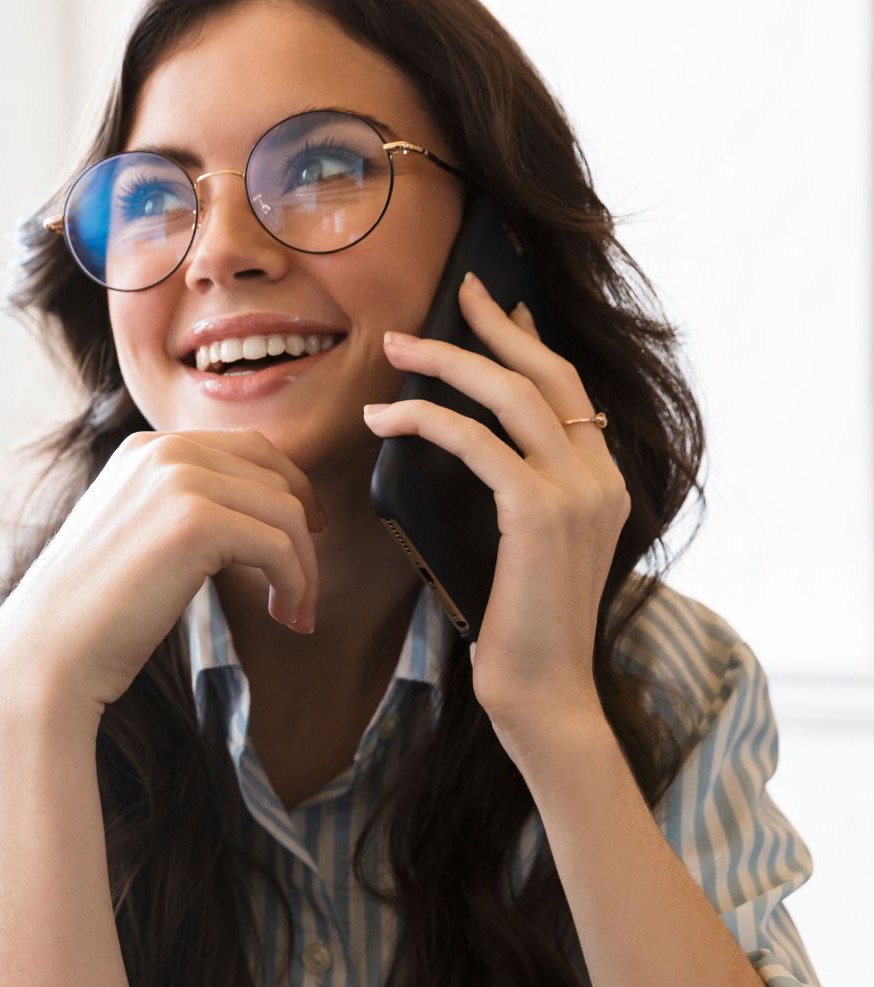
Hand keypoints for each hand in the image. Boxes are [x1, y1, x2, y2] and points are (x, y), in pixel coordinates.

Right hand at [0, 429, 325, 718]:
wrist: (49, 649)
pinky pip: (280, 546)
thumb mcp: (139, 533)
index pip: (249, 448)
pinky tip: (285, 616)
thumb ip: (185, 506)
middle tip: (304, 590)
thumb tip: (261, 511)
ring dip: (305, 568)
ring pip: (286, 512)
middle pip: (275, 475)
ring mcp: (178, 480)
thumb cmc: (95, 611)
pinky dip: (296, 583)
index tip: (309, 536)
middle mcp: (163, 450)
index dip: (292, 490)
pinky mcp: (196, 521)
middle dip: (303, 533)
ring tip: (296, 613)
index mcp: (147, 448)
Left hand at [362, 271, 629, 739]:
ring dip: (447, 361)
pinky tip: (383, 419)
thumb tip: (465, 447)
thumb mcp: (523, 547)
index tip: (500, 309)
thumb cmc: (519, 628)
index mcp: (604, 482)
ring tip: (396, 346)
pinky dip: (424, 421)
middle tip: (456, 289)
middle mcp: (602, 477)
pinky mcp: (541, 512)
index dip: (531, 344)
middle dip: (495, 326)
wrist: (543, 696)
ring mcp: (580, 492)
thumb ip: (515, 494)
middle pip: (547, 375)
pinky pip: (476, 442)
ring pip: (511, 396)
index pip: (569, 391)